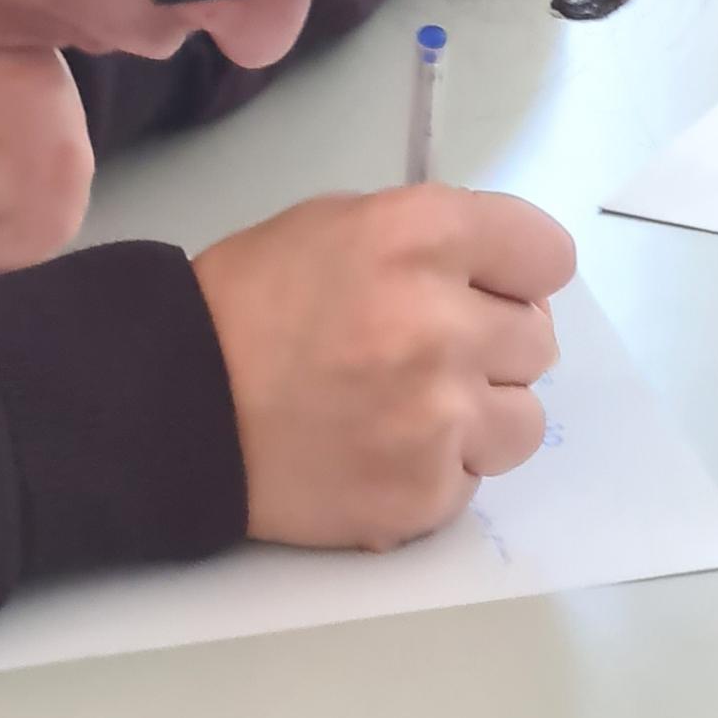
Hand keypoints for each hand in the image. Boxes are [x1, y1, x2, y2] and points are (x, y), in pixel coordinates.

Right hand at [193, 187, 575, 552]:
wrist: (169, 407)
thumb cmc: (249, 305)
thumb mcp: (338, 224)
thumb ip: (433, 241)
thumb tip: (504, 284)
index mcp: (421, 236)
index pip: (548, 257)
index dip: (516, 275)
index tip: (483, 290)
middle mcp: (442, 323)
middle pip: (538, 341)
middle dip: (490, 346)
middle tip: (422, 354)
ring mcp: (437, 418)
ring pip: (524, 421)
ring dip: (479, 416)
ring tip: (409, 410)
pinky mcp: (422, 493)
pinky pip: (473, 479)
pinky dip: (435, 469)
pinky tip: (378, 450)